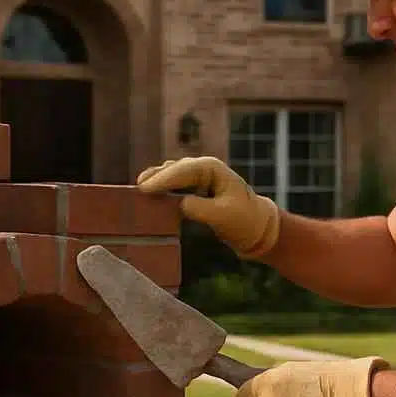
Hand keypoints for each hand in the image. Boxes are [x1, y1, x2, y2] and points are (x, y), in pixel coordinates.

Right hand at [136, 157, 280, 258]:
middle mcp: (205, 168)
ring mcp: (200, 177)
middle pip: (175, 169)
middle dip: (156, 176)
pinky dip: (163, 187)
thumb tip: (180, 203)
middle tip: (138, 187)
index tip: (145, 188)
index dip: (163, 179)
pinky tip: (151, 192)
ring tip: (140, 186)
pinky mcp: (197, 188)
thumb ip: (199, 209)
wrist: (257, 228)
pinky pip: (175, 184)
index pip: (183, 171)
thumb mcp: (222, 217)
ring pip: (173, 174)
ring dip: (158, 179)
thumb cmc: (243, 221)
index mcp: (213, 169)